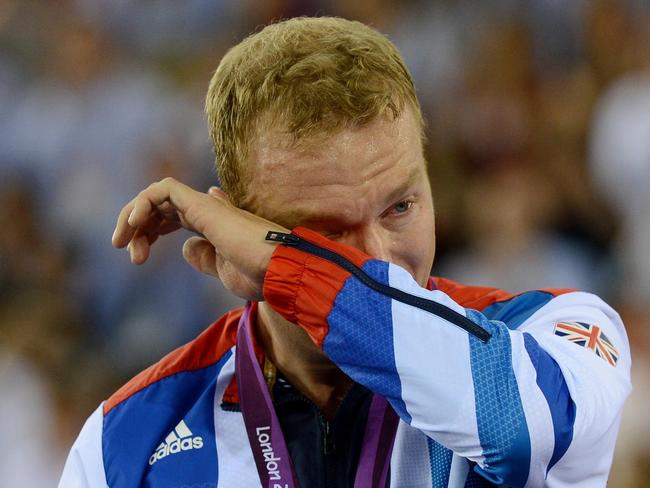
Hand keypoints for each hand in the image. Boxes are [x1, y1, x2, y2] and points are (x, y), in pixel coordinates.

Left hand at [111, 177, 287, 300]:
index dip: (149, 232)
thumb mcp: (223, 270)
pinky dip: (143, 202)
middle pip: (160, 206)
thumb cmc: (258, 275)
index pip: (172, 217)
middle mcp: (209, 211)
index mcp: (213, 226)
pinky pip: (163, 189)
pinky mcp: (202, 204)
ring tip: (121, 242)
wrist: (278, 270)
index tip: (138, 257)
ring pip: (157, 195)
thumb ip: (204, 257)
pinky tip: (135, 226)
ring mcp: (206, 206)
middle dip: (137, 227)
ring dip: (132, 216)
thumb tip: (186, 247)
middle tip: (126, 252)